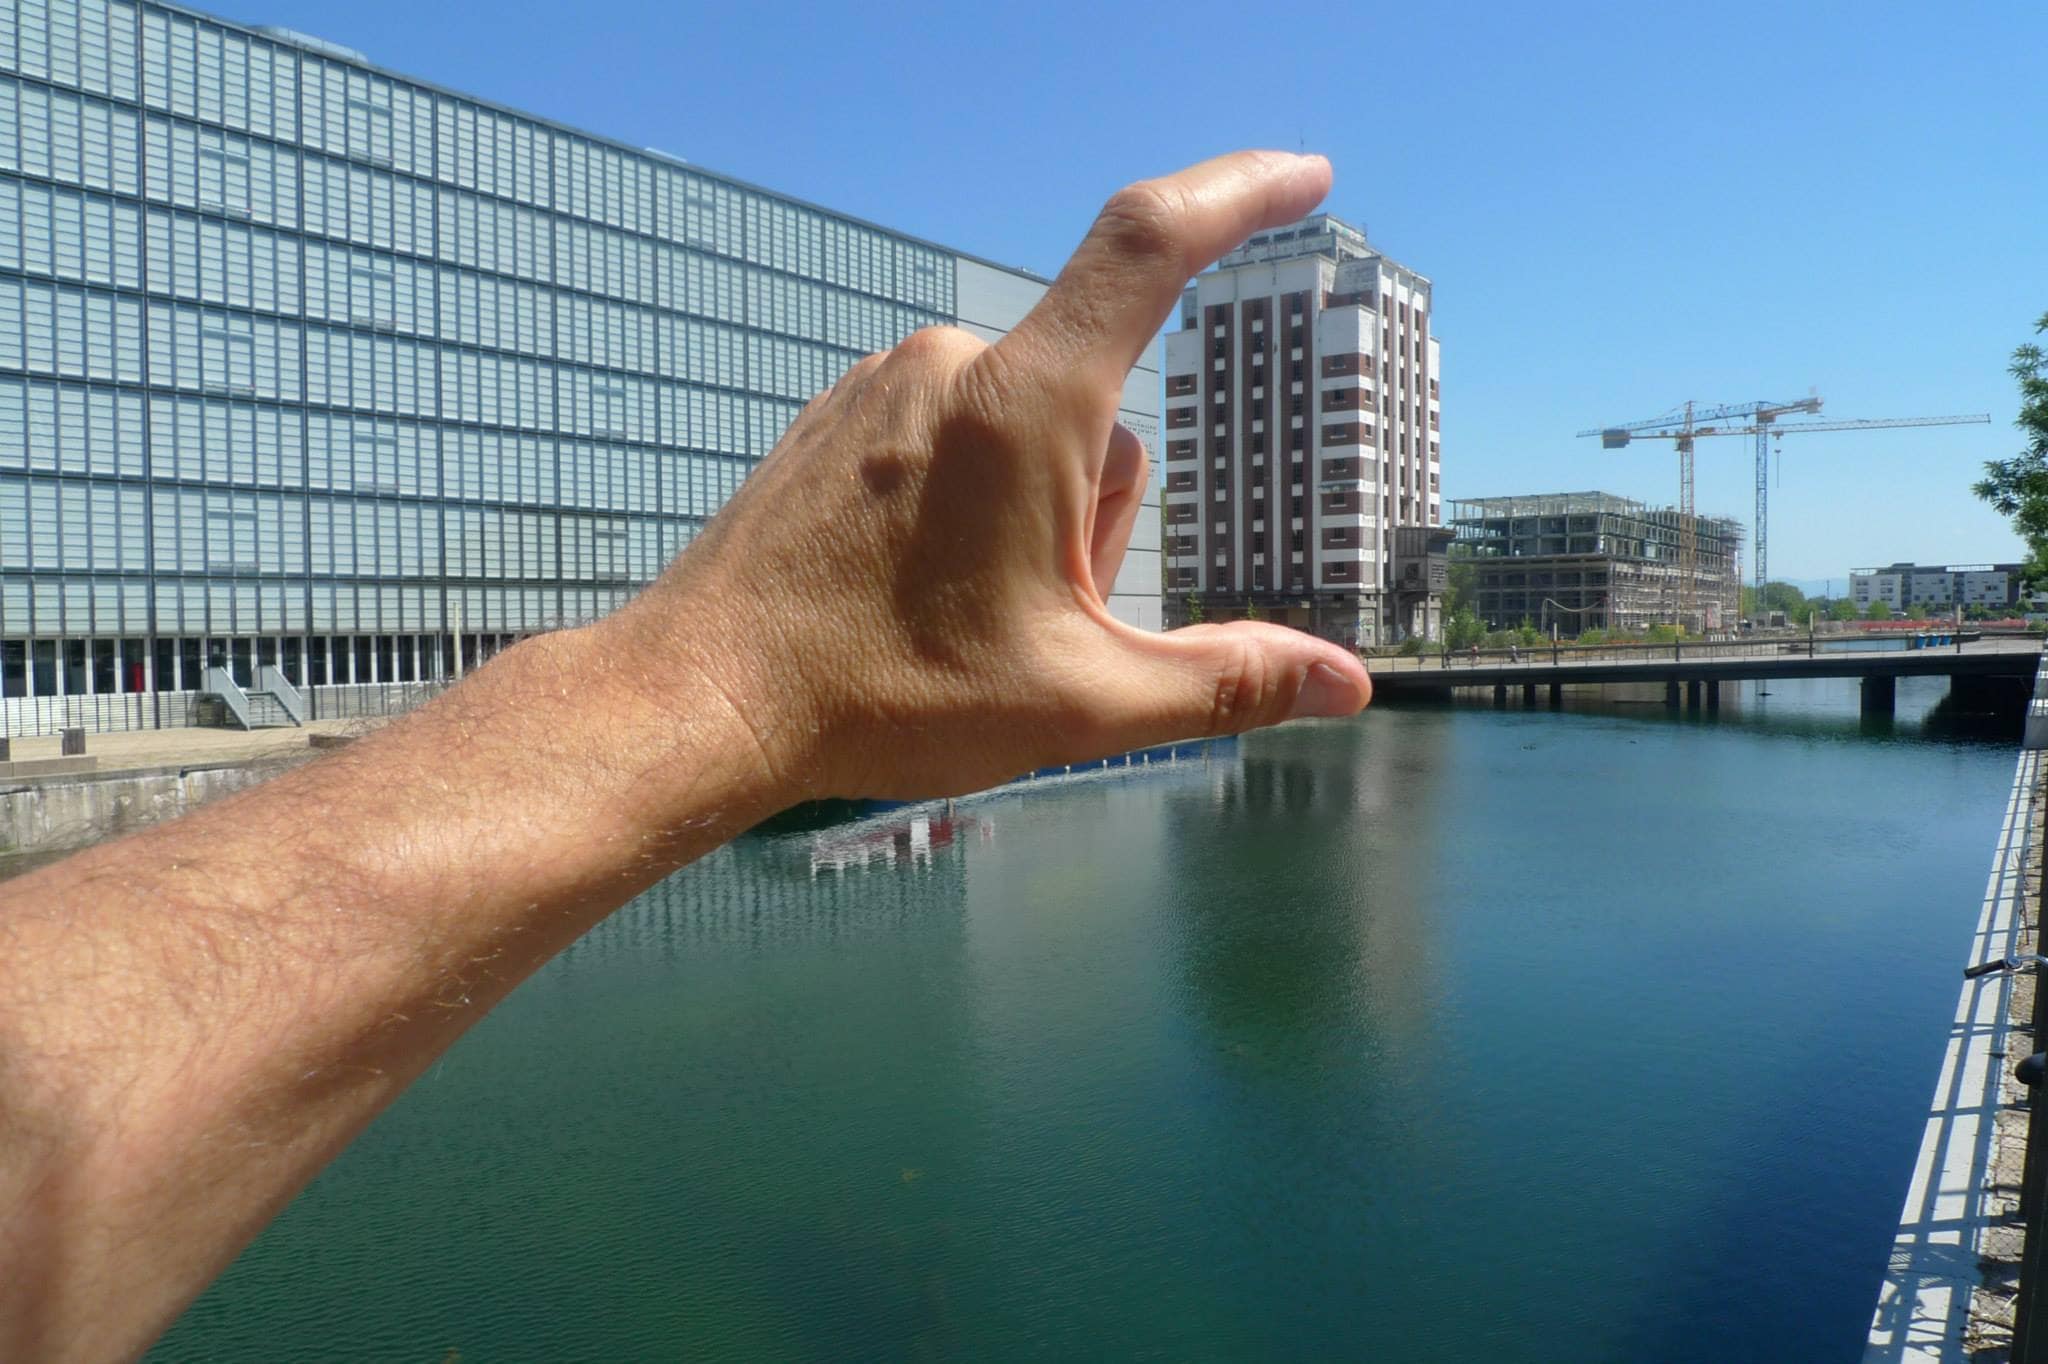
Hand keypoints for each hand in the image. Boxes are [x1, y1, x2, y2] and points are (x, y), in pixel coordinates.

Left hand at [604, 151, 1372, 803]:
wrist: (703, 697)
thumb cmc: (884, 696)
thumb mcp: (1082, 703)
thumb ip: (1226, 681)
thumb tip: (1345, 686)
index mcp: (1025, 406)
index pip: (1150, 246)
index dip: (1239, 194)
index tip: (1303, 176)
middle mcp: (953, 365)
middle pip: (1099, 419)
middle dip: (1097, 520)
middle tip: (1026, 621)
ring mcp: (884, 384)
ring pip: (1024, 434)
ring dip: (1031, 518)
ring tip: (954, 613)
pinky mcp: (839, 415)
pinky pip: (948, 436)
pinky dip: (965, 503)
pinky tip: (909, 587)